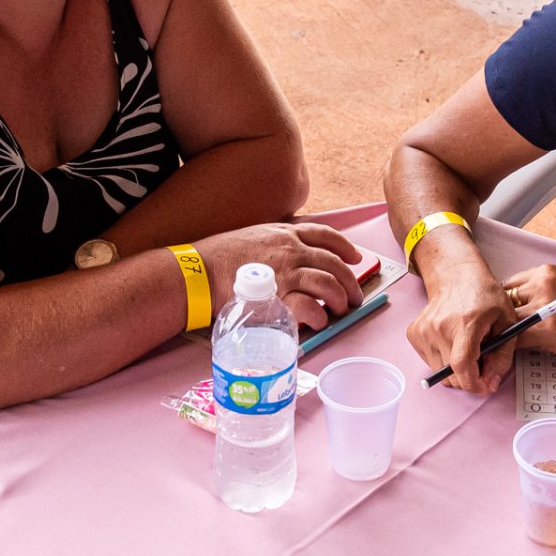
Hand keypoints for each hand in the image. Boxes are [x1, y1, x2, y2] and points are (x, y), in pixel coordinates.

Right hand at [194, 222, 363, 331]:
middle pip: (335, 263)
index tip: (356, 257)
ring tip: (341, 311)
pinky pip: (311, 307)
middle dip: (351, 282)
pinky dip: (320, 316)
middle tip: (354, 296)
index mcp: (286, 233)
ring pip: (329, 284)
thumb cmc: (220, 256)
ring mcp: (287, 272)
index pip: (326, 235)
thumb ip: (276, 243)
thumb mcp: (254, 236)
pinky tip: (320, 322)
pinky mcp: (279, 296)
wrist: (199, 271)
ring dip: (341, 300)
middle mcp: (291, 249)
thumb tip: (292, 258)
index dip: (346, 247)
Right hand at [406, 262, 516, 394]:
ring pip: (440, 371)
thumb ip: (502, 356)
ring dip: (456, 369)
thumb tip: (491, 384)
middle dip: (469, 377)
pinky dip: (443, 360)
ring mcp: (424, 331)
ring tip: (467, 348)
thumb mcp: (507, 322)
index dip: (473, 383)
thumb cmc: (485, 296)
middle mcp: (439, 327)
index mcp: (465, 323)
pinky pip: (430, 362)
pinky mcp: (414, 334)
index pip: (461, 365)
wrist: (457, 276)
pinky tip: (452, 342)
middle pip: (451, 374)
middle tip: (482, 363)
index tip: (484, 387)